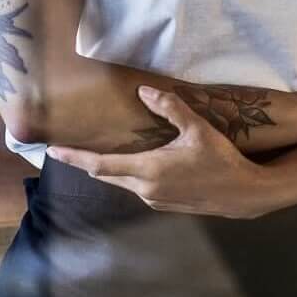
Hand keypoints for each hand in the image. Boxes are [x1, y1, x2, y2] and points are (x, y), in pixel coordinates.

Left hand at [45, 86, 275, 219]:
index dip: (75, 157)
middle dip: (86, 161)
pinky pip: (136, 187)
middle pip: (106, 174)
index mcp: (149, 170)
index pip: (101, 164)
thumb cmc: (221, 159)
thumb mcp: (197, 129)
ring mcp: (155, 200)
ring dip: (108, 168)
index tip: (52, 151)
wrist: (244, 194)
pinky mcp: (164, 204)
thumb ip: (170, 109)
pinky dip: (125, 175)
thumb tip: (144, 92)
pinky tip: (130, 165)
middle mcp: (146, 189)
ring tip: (94, 152)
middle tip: (66, 149)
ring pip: (122, 182)